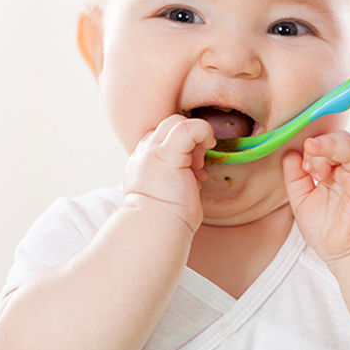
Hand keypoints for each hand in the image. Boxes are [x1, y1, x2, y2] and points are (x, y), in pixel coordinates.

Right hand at [122, 115, 215, 232]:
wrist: (156, 229)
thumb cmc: (166, 218)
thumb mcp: (166, 190)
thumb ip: (174, 174)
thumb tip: (195, 170)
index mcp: (142, 160)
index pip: (162, 136)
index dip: (182, 146)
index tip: (191, 168)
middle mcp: (143, 152)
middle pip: (168, 124)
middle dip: (189, 139)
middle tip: (197, 164)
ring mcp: (151, 151)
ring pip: (176, 121)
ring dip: (195, 139)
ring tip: (197, 165)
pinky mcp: (166, 154)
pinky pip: (189, 128)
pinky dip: (203, 132)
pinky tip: (208, 146)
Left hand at [281, 131, 349, 264]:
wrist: (344, 254)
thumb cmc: (325, 228)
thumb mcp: (301, 200)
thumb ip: (294, 177)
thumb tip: (289, 153)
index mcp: (332, 168)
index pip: (323, 145)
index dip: (311, 151)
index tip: (303, 168)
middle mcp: (348, 169)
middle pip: (339, 141)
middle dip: (321, 147)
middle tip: (310, 167)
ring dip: (335, 150)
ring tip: (321, 169)